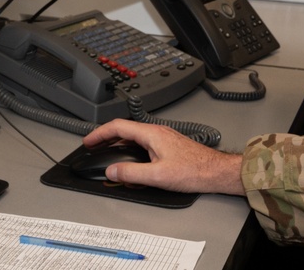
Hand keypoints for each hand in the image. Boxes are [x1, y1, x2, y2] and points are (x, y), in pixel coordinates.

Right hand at [83, 119, 244, 194]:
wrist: (215, 171)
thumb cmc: (194, 170)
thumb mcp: (158, 176)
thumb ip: (131, 174)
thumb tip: (112, 171)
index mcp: (152, 134)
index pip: (118, 126)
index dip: (99, 133)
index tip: (88, 141)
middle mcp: (156, 132)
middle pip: (124, 129)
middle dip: (105, 137)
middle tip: (92, 146)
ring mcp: (162, 137)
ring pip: (133, 136)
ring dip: (117, 143)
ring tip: (106, 152)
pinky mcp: (167, 145)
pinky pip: (142, 143)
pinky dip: (129, 148)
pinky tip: (129, 159)